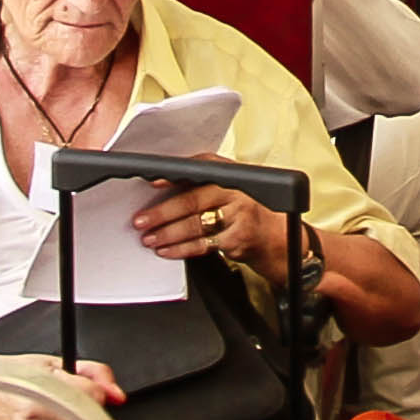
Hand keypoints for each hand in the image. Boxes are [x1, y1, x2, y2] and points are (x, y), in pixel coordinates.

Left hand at [140, 180, 291, 272]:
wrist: (278, 239)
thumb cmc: (249, 213)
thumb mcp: (232, 191)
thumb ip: (205, 185)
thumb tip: (163, 188)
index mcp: (233, 175)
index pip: (200, 168)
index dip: (174, 176)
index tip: (153, 182)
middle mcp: (237, 191)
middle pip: (193, 200)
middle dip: (162, 212)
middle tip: (142, 220)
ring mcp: (240, 215)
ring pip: (195, 224)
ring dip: (167, 234)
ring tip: (150, 238)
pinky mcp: (239, 239)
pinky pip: (203, 245)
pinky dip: (181, 249)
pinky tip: (168, 251)